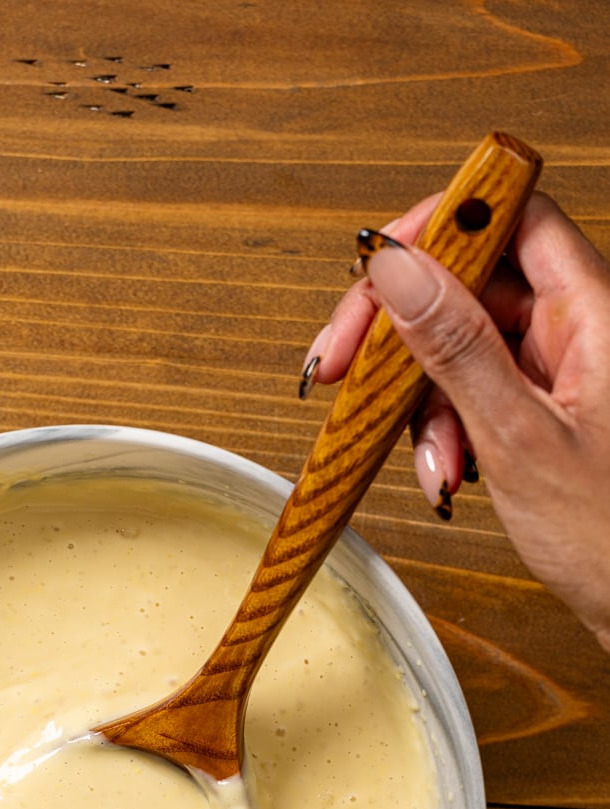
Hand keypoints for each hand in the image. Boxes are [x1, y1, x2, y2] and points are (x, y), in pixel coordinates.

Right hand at [301, 192, 609, 650]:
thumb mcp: (520, 441)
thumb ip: (457, 349)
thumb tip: (402, 270)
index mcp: (595, 312)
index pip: (510, 215)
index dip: (440, 225)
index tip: (377, 265)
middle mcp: (581, 329)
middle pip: (472, 281)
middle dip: (405, 329)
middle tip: (345, 364)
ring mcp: (562, 370)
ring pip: (464, 345)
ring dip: (425, 401)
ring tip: (432, 460)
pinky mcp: (545, 409)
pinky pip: (476, 393)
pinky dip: (447, 431)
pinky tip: (448, 473)